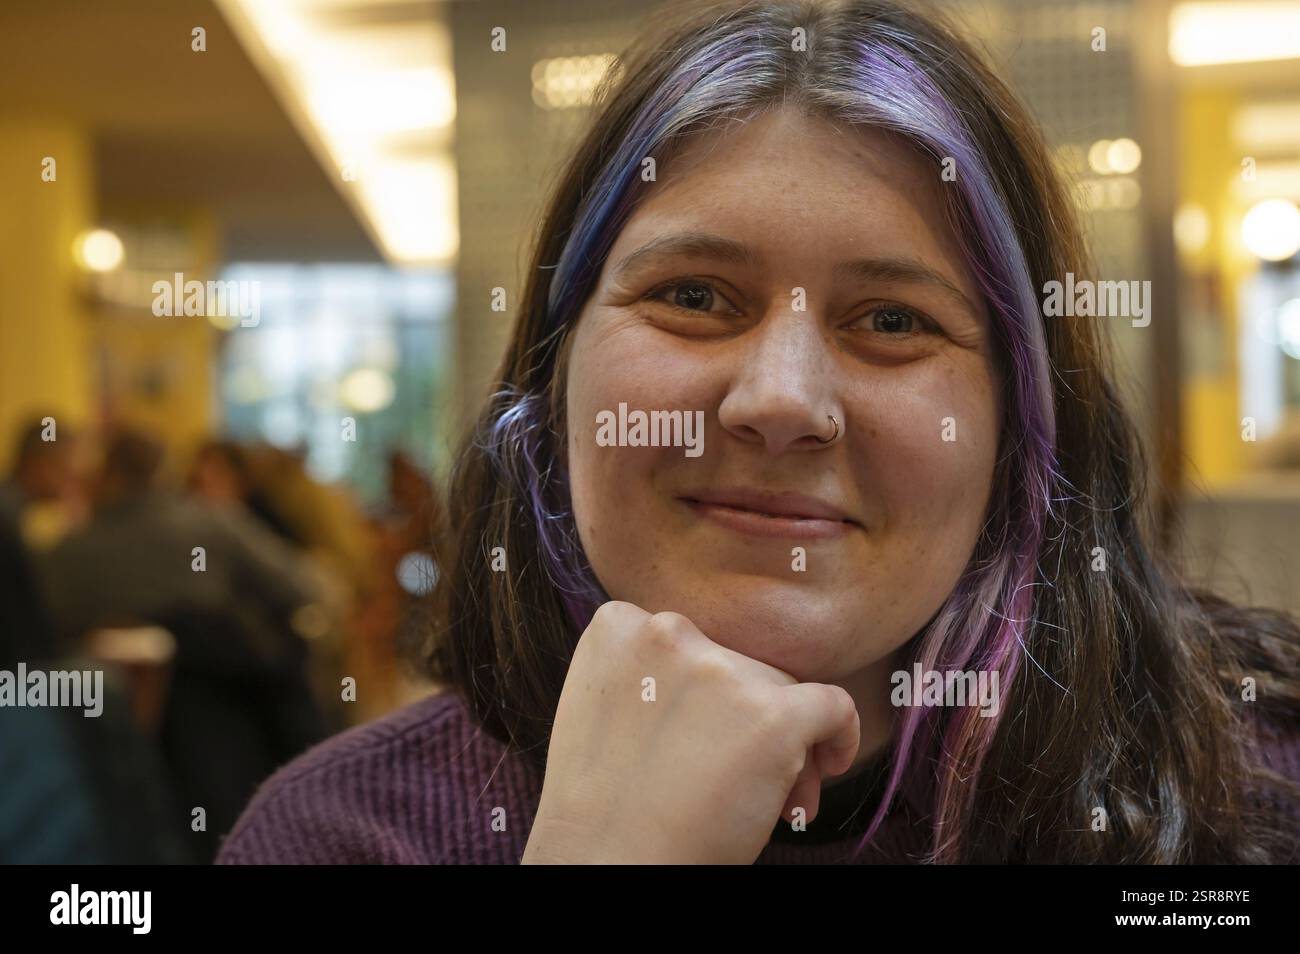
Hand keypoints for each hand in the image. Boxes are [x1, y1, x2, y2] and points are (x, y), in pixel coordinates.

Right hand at [521, 600, 860, 863]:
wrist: (607, 864)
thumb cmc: (603, 806)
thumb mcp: (604, 708)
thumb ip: (651, 676)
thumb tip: (733, 688)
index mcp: (619, 627)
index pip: (692, 641)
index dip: (703, 692)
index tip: (697, 734)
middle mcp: (668, 632)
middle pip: (740, 665)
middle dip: (746, 718)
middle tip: (734, 776)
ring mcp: (721, 671)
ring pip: (781, 690)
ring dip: (782, 740)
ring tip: (763, 798)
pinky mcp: (771, 714)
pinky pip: (833, 705)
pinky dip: (840, 734)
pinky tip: (831, 762)